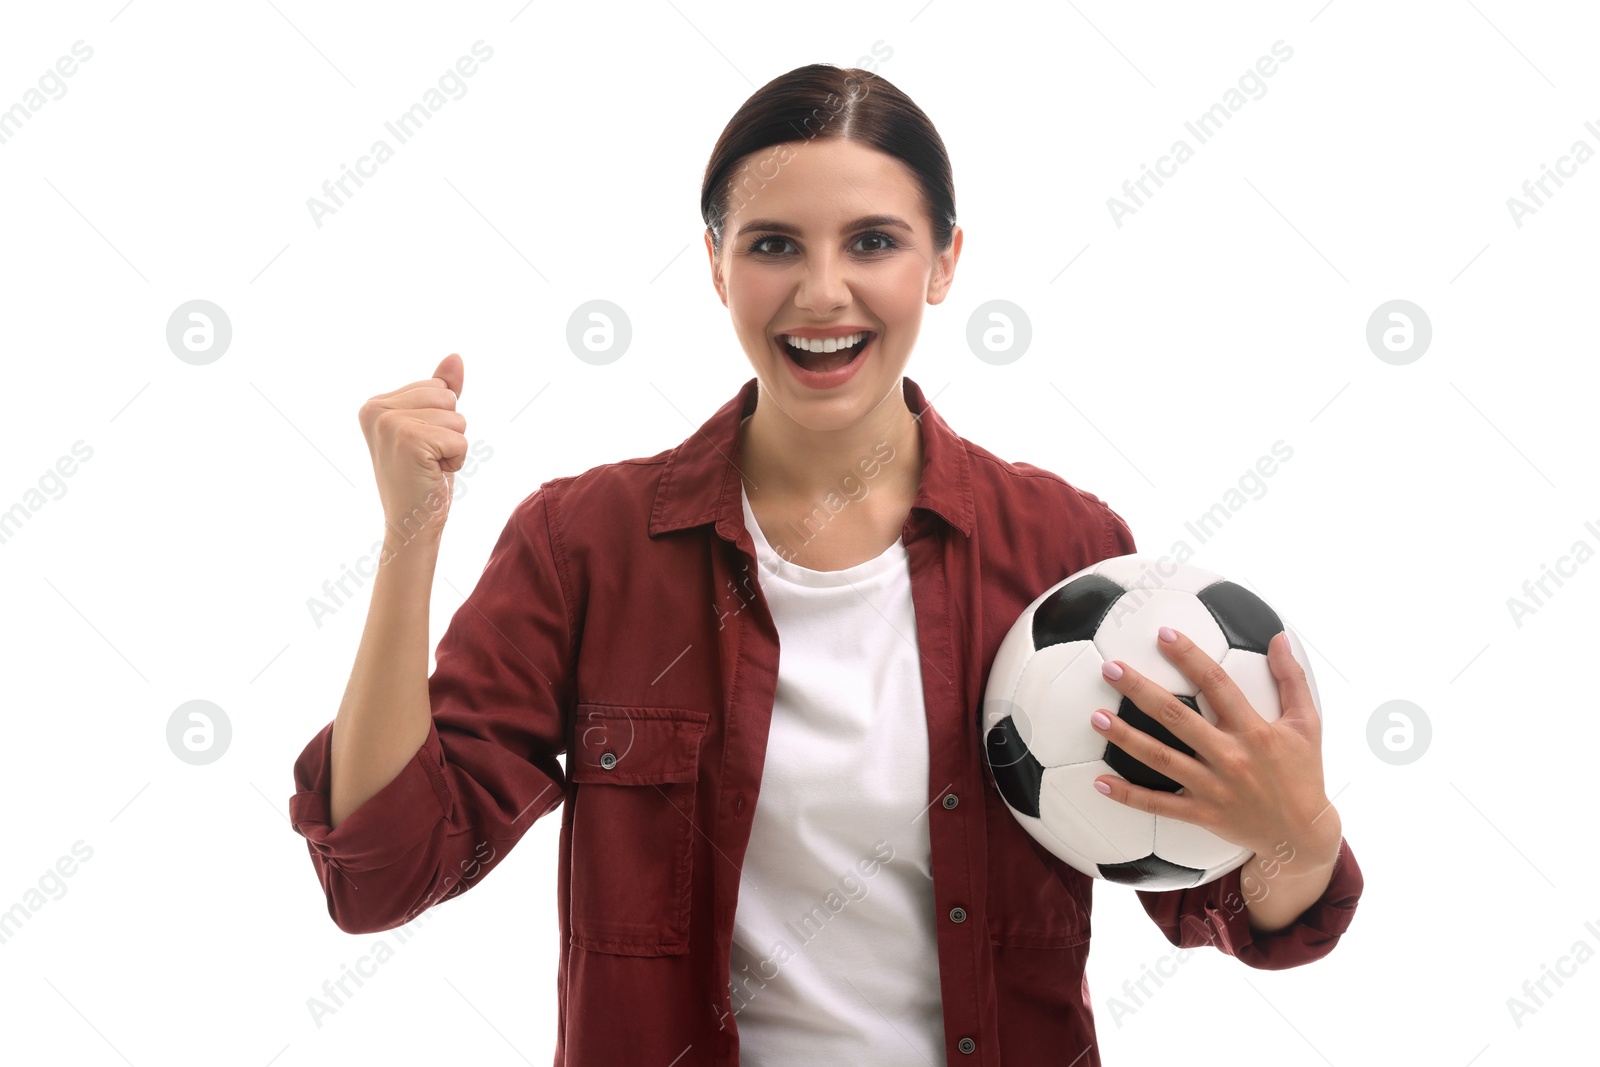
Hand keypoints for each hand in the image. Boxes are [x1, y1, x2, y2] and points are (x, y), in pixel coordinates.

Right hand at [358, 353, 467, 545]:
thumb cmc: (422, 478)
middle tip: (426, 459)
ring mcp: (390, 424)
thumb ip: (441, 390)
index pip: (437, 387)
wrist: (411, 524)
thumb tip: (455, 357)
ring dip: (453, 447)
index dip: (441, 420)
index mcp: (375, 404)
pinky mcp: (409, 440)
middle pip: (448, 397)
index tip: (419, 447)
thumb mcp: (432, 427)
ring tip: (429, 466)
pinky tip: (433, 474)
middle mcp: (376, 409)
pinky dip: (456, 460)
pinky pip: (459, 438)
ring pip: (457, 417)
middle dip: (449, 430)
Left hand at [1089, 627, 1336, 857]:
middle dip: (1141, 691)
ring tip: (1095, 717)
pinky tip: (1099, 782)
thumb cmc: (1303, 773)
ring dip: (1126, 738)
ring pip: (1161, 760)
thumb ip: (1292, 679)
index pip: (1217, 684)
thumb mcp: (1307, 724)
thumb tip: (1279, 637)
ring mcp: (1213, 788)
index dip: (1190, 657)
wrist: (1302, 836)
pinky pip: (1159, 805)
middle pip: (1177, 718)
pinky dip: (1128, 796)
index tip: (1163, 635)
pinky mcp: (1202, 814)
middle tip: (1111, 668)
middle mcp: (1230, 757)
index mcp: (1255, 731)